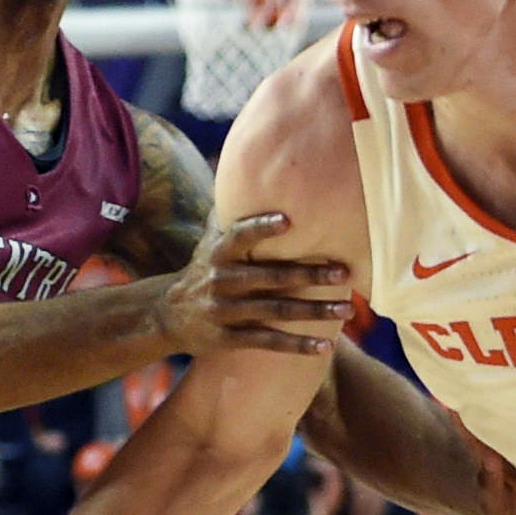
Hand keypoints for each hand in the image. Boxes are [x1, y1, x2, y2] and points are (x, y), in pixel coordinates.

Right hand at [152, 212, 347, 357]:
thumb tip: (244, 167)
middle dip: (309, 275)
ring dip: (314, 312)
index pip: (241, 235)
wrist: (168, 315)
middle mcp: (222, 280)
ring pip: (275, 312)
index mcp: (219, 251)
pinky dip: (297, 346)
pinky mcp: (229, 338)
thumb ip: (229, 213)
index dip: (262, 228)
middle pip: (270, 278)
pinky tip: (325, 347)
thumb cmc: (203, 269)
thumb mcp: (209, 240)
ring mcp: (226, 311)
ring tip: (347, 311)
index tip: (289, 221)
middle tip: (344, 273)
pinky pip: (268, 342)